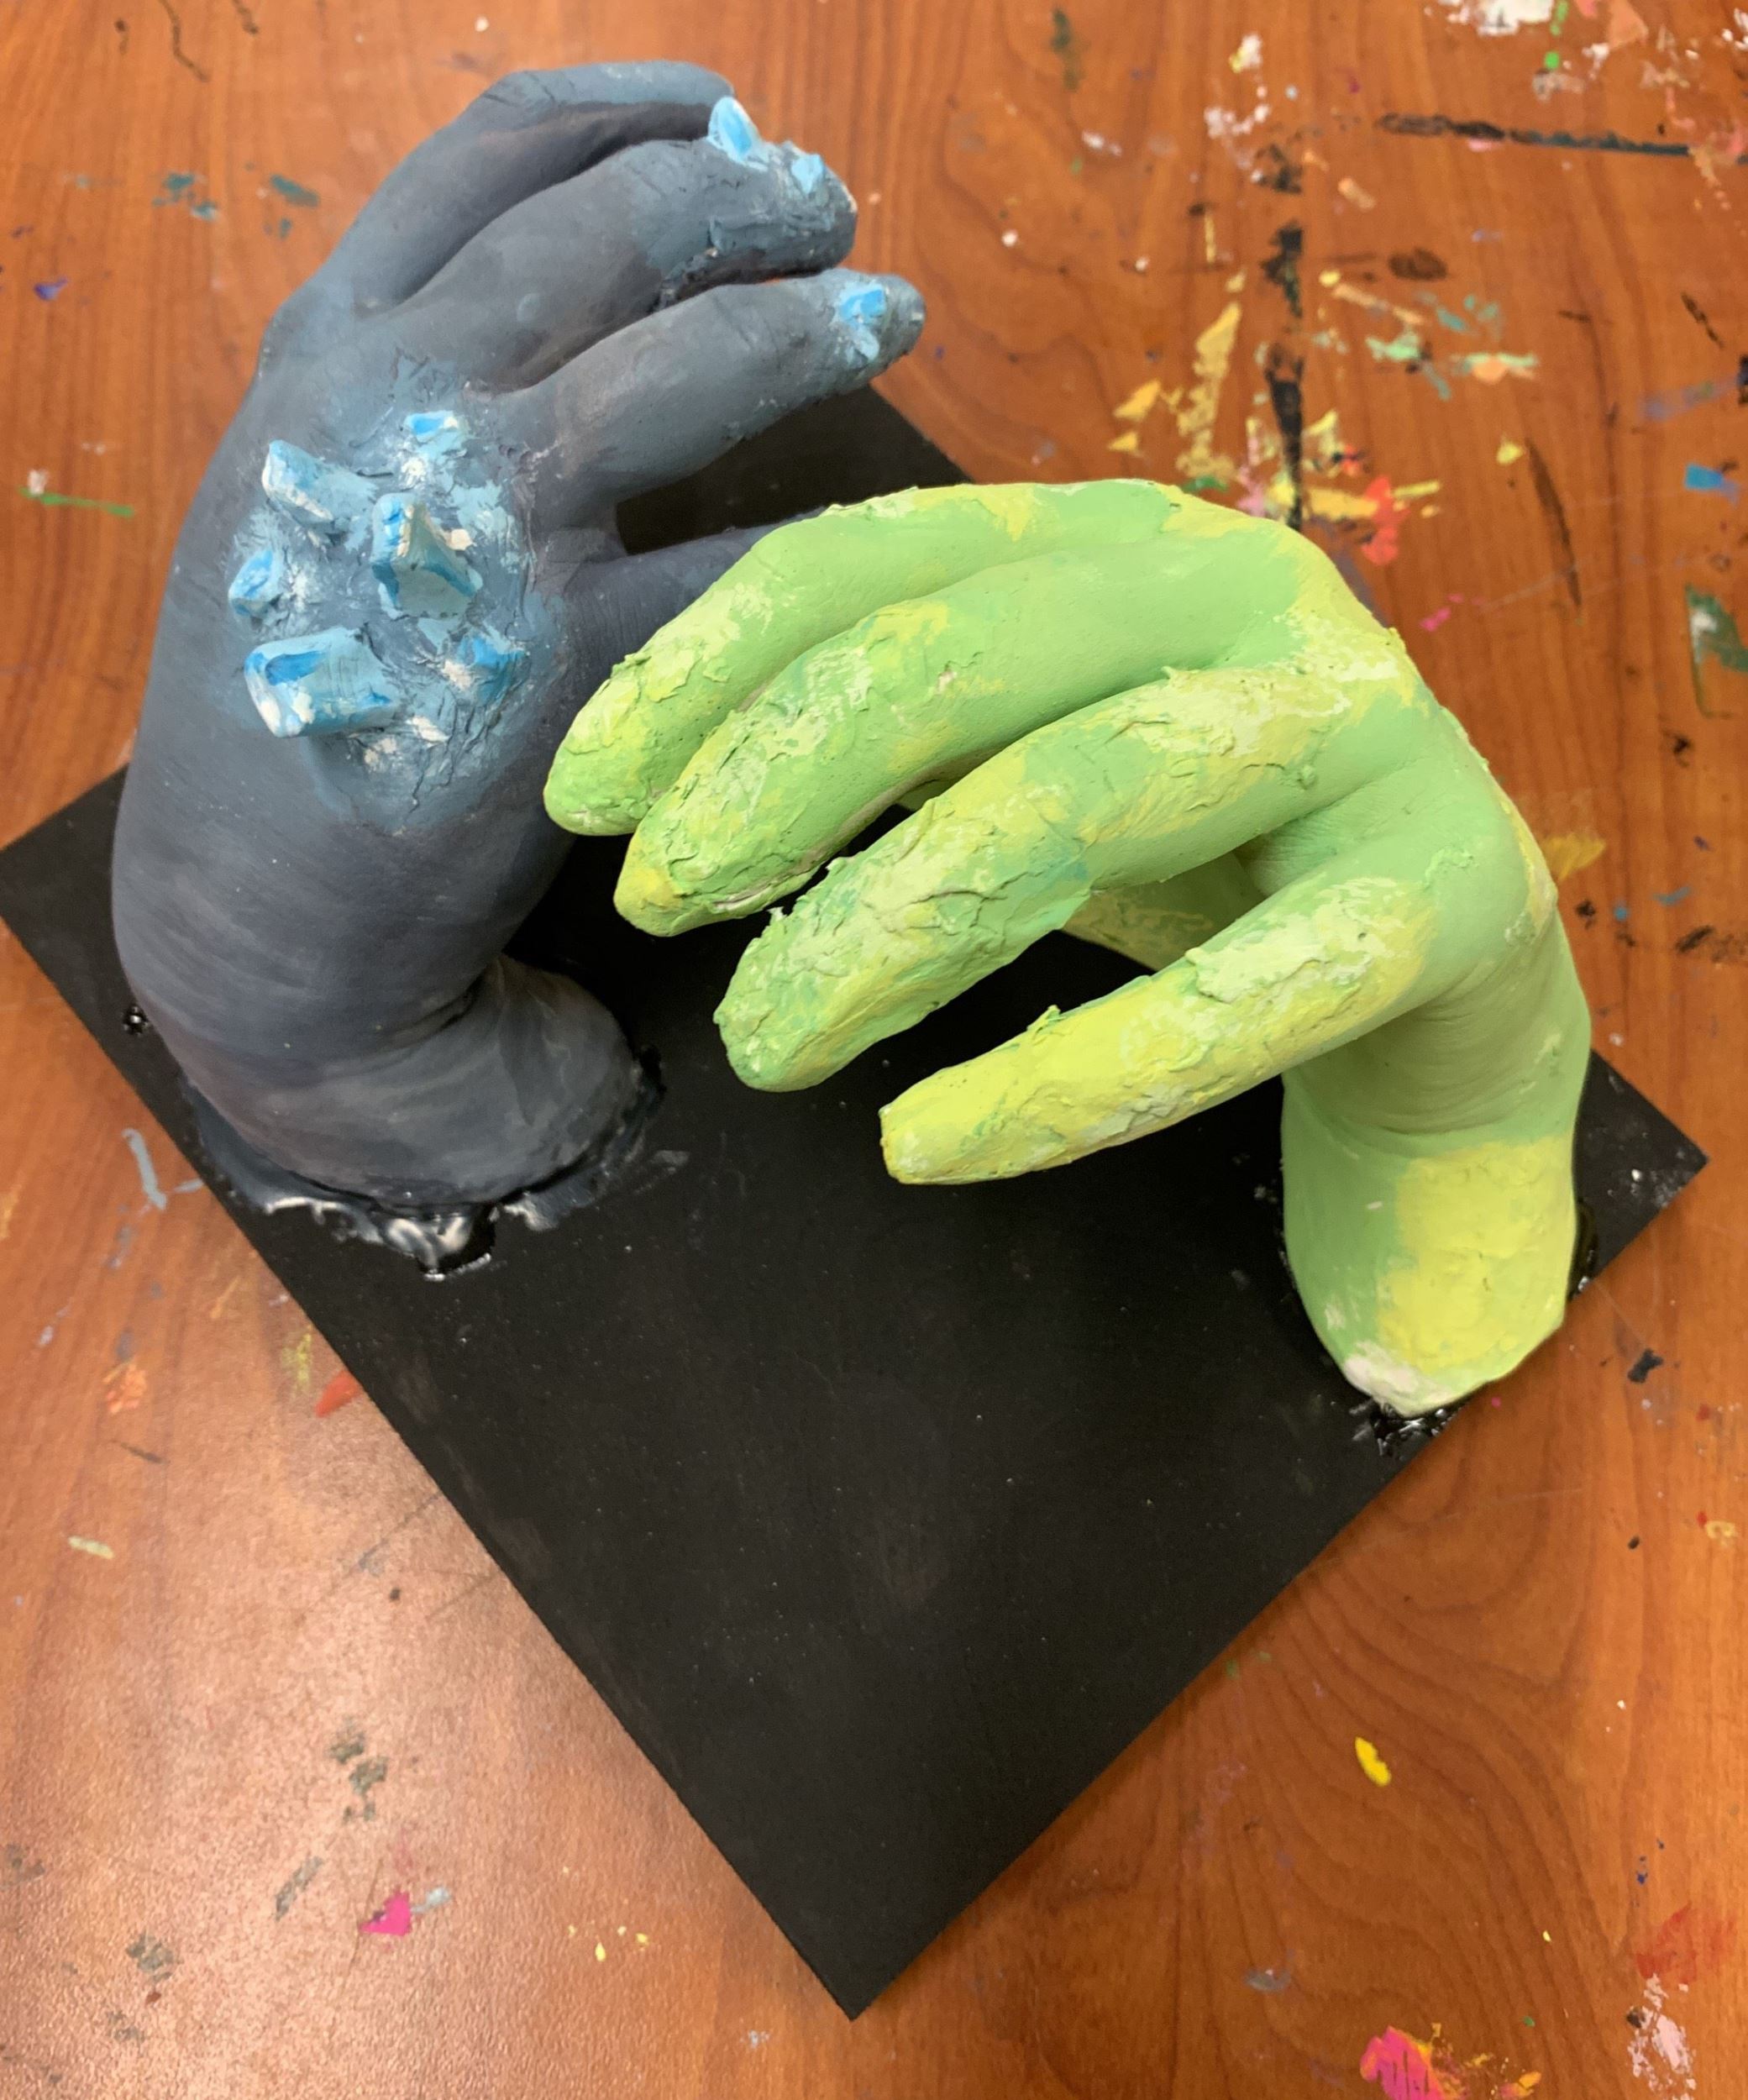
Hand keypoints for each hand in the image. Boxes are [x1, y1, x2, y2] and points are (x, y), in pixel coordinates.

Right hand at [113, 63, 922, 1211]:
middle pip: (606, 231)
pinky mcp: (560, 666)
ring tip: (889, 311)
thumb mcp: (303, 502)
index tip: (724, 112)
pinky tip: (890, 523)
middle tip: (833, 209)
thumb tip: (597, 297)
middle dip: (745, 199)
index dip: (627, 115)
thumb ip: (414, 387)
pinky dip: (828, 536)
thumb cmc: (303, 705)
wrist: (259, 921)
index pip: (488, 161)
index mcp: (326, 353)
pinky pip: (736, 567)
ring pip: (681, 368)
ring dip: (806, 323)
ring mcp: (473, 530)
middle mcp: (391, 407)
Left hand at [545, 482, 1590, 1412]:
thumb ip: (887, 752)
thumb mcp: (1024, 766)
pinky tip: (923, 1147)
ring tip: (761, 1049)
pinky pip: (1225, 1000)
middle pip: (951, 658)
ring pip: (1066, 806)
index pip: (869, 561)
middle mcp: (1241, 593)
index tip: (581, 799)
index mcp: (1116, 539)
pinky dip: (1059, 1083)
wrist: (1453, 968)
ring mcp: (1355, 734)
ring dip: (879, 935)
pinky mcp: (1440, 896)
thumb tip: (646, 802)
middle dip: (769, 786)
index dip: (701, 669)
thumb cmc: (1206, 856)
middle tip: (655, 912)